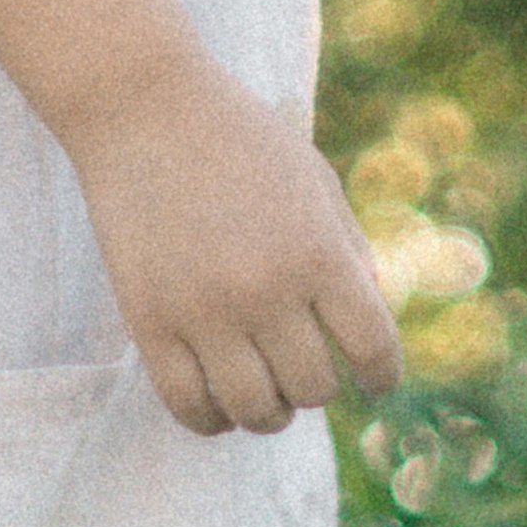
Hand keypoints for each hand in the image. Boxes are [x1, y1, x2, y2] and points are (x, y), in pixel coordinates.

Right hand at [59, 47, 405, 440]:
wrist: (144, 106)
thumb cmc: (241, 139)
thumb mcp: (314, 181)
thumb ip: (350, 253)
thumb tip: (371, 331)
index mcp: (318, 251)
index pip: (373, 349)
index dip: (381, 375)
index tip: (374, 381)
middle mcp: (266, 288)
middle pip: (314, 388)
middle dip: (317, 386)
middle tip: (303, 367)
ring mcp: (205, 310)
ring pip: (256, 411)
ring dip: (269, 411)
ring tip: (266, 392)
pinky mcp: (150, 321)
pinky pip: (190, 407)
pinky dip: (213, 419)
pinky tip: (220, 403)